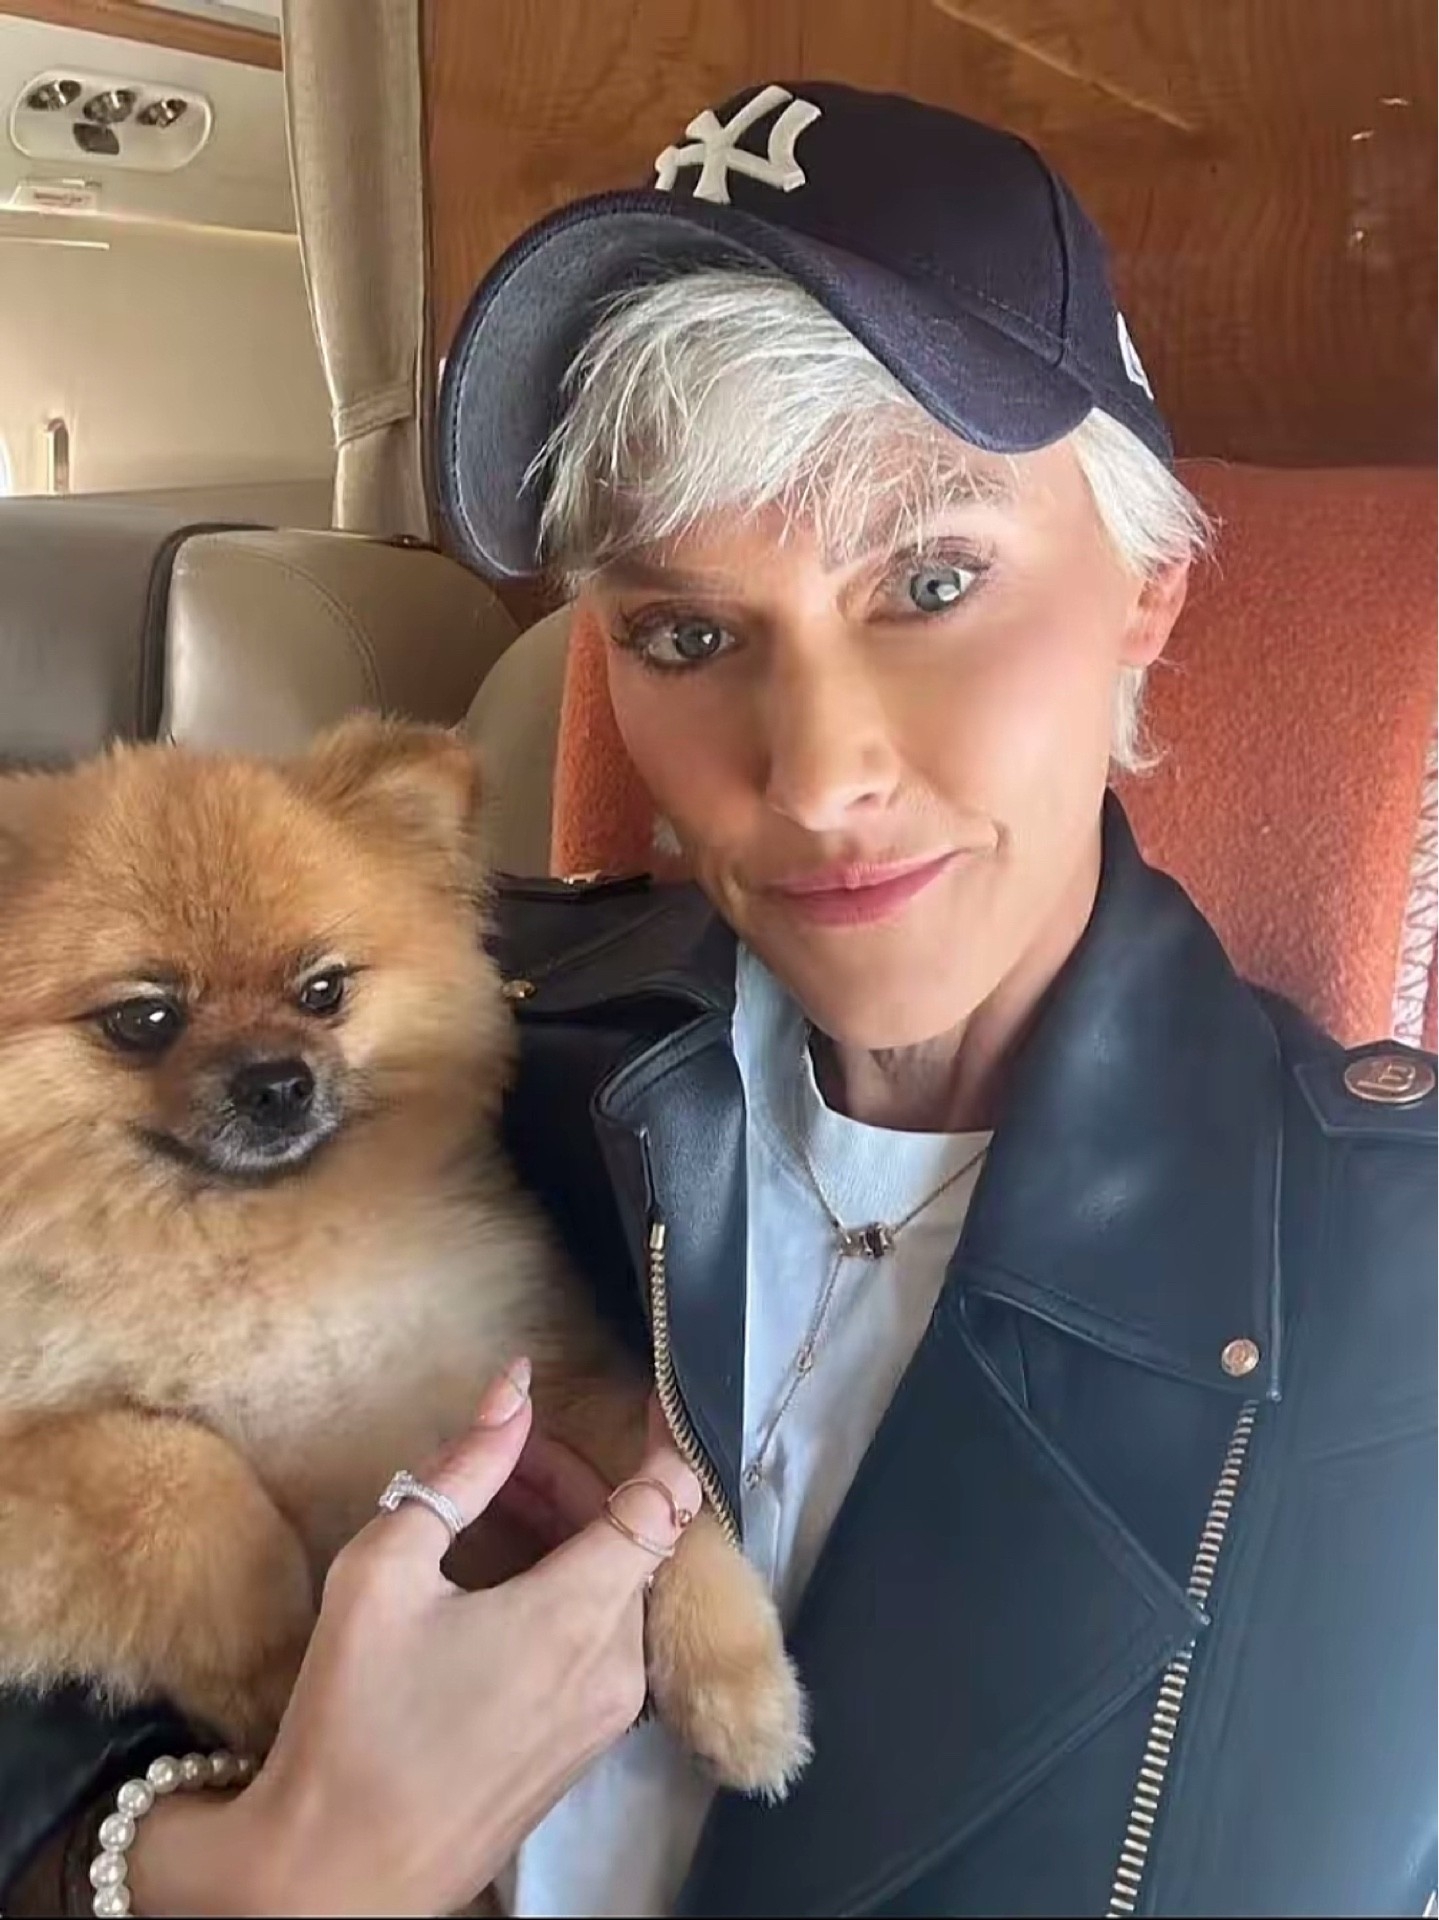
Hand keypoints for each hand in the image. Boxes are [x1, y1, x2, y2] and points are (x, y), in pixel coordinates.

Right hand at [127, 1362, 699, 1917]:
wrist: (337, 1877)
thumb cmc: (352, 1717)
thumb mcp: (386, 1569)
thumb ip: (462, 1470)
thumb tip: (514, 1388)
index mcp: (580, 1615)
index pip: (665, 1499)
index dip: (663, 1436)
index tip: (649, 1390)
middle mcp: (617, 1666)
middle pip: (632, 1537)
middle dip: (575, 1481)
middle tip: (502, 1455)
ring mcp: (608, 1716)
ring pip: (617, 1589)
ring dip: (567, 1534)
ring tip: (489, 1508)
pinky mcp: (586, 1748)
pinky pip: (601, 1640)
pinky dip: (566, 1590)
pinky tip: (498, 1578)